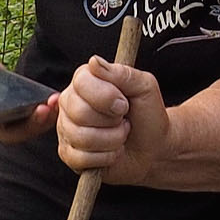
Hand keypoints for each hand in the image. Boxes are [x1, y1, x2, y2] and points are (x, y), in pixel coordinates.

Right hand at [57, 55, 168, 180]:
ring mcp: (66, 129)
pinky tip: (112, 150)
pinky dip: (106, 157)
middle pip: (80, 113)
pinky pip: (81, 158)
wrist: (154, 147)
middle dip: (112, 121)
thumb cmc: (147, 114)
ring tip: (120, 135)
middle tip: (123, 119)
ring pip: (82, 138)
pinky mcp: (68, 154)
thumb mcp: (144, 87)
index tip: (124, 103)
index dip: (107, 95)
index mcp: (85, 80)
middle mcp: (70, 102)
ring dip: (113, 140)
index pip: (82, 82)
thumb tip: (94, 61)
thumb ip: (121, 73)